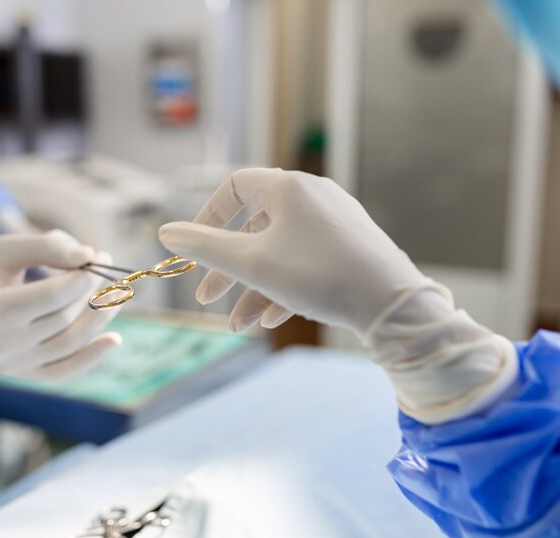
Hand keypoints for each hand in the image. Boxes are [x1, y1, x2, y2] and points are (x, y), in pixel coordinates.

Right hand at [0, 230, 120, 380]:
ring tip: (117, 294)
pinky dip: (91, 357)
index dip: (79, 279)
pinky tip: (114, 339)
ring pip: (69, 343)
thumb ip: (46, 247)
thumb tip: (89, 256)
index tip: (98, 258)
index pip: (47, 298)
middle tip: (106, 266)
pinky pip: (63, 370)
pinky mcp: (21, 374)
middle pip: (62, 319)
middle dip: (91, 292)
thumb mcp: (4, 249)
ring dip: (99, 318)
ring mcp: (10, 366)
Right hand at [160, 168, 516, 423]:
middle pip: (255, 228)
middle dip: (228, 268)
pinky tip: (272, 320)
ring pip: (279, 252)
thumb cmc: (318, 276)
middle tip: (207, 299)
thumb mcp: (251, 263)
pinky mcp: (351, 247)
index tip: (192, 251)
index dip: (206, 218)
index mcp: (289, 188)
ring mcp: (335, 222)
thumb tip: (167, 233)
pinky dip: (284, 287)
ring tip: (240, 327)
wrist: (393, 305)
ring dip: (254, 288)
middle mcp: (314, 196)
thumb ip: (204, 247)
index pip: (234, 187)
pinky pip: (306, 262)